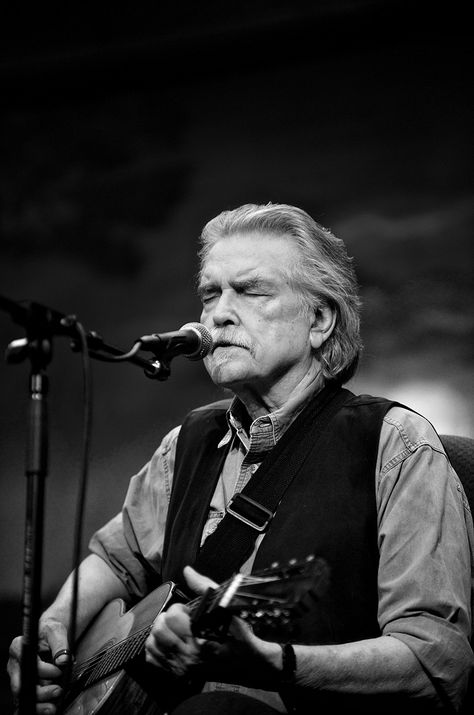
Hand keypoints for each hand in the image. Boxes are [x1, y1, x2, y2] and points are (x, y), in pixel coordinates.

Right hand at [7, 618, 71, 714]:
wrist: (48, 636)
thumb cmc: (49, 632)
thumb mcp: (56, 631)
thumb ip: (60, 645)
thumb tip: (64, 660)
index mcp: (18, 647)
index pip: (27, 663)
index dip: (43, 669)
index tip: (59, 670)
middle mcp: (14, 665)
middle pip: (22, 685)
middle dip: (40, 691)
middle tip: (58, 690)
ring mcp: (18, 678)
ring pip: (23, 696)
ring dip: (39, 703)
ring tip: (53, 705)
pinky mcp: (24, 687)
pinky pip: (28, 701)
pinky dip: (38, 707)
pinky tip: (49, 708)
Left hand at [145, 566, 280, 685]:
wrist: (248, 664)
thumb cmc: (238, 635)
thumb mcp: (226, 607)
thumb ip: (204, 587)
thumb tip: (187, 570)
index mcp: (201, 639)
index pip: (172, 617)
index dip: (179, 609)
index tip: (189, 612)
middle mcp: (189, 658)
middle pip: (159, 630)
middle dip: (167, 619)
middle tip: (179, 620)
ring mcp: (182, 669)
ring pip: (152, 645)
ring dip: (160, 633)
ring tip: (174, 630)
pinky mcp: (177, 676)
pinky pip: (152, 659)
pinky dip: (156, 648)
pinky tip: (169, 642)